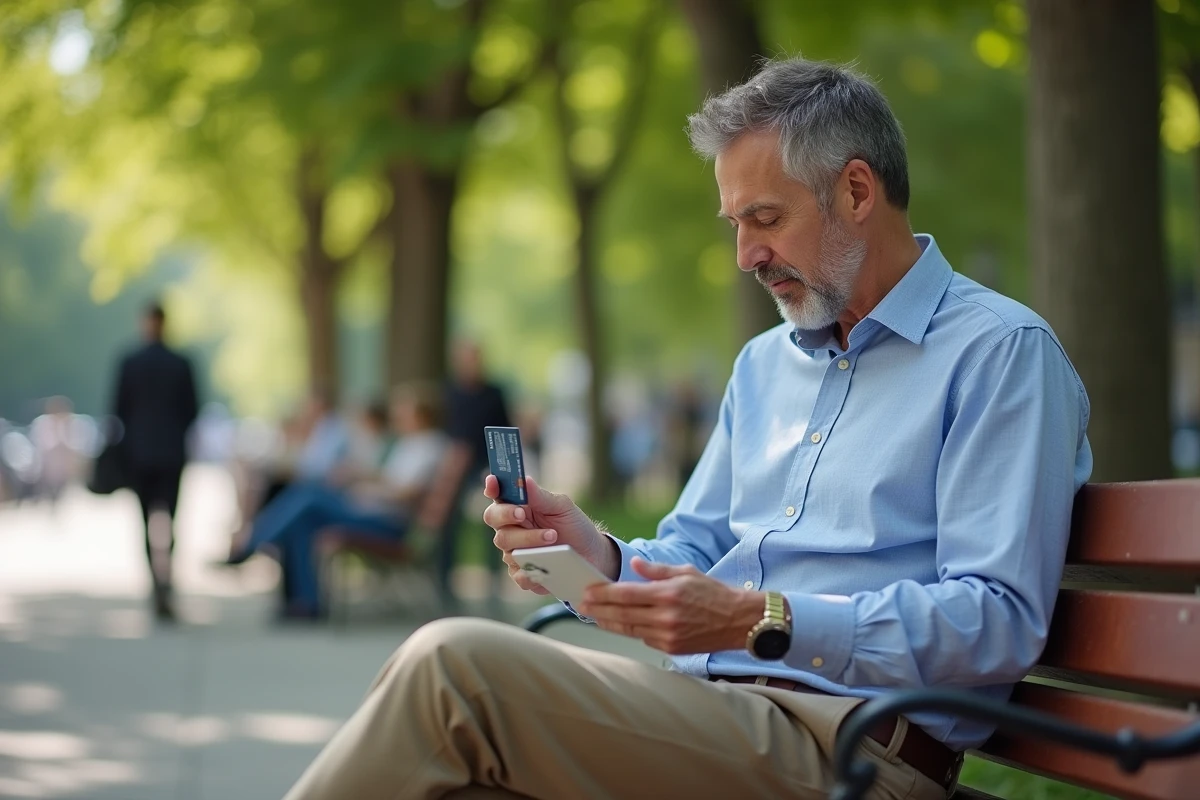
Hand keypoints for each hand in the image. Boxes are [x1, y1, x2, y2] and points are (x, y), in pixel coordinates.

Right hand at [483, 475, 616, 593]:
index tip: (493, 483)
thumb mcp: (562, 507)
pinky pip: (518, 575)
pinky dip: (528, 571)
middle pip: (495, 520)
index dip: (492, 488)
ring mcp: (515, 553)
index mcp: (518, 508)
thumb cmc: (573, 526)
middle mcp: (512, 529)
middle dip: (507, 515)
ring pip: (508, 547)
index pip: (498, 497)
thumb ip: (541, 496)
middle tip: (522, 514)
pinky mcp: (525, 575)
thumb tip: (523, 479)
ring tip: (552, 536)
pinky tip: (540, 566)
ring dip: (528, 540)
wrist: (592, 554)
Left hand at [577, 558, 764, 654]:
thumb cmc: (714, 593)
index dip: (602, 594)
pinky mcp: (672, 648)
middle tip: (581, 606)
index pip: (625, 594)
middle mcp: (666, 616)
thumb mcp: (687, 572)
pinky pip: (644, 639)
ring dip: (609, 623)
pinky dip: (632, 631)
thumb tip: (634, 565)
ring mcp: (668, 635)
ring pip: (629, 629)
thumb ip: (657, 570)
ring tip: (594, 616)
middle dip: (598, 610)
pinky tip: (621, 625)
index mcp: (668, 594)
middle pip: (621, 615)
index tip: (587, 592)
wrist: (739, 621)